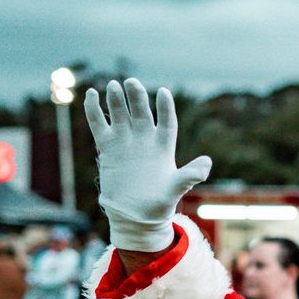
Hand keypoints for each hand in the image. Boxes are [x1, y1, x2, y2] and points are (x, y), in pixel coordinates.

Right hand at [83, 79, 211, 251]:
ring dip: (116, 100)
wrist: (135, 215)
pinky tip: (91, 94)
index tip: (164, 92)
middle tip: (131, 82)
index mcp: (163, 148)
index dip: (165, 108)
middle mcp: (145, 141)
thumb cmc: (159, 204)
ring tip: (112, 85)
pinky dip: (94, 110)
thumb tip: (207, 163)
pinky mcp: (108, 147)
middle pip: (142, 113)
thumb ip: (190, 175)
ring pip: (121, 115)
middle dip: (137, 97)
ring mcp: (126, 142)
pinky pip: (100, 124)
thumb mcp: (176, 190)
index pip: (167, 122)